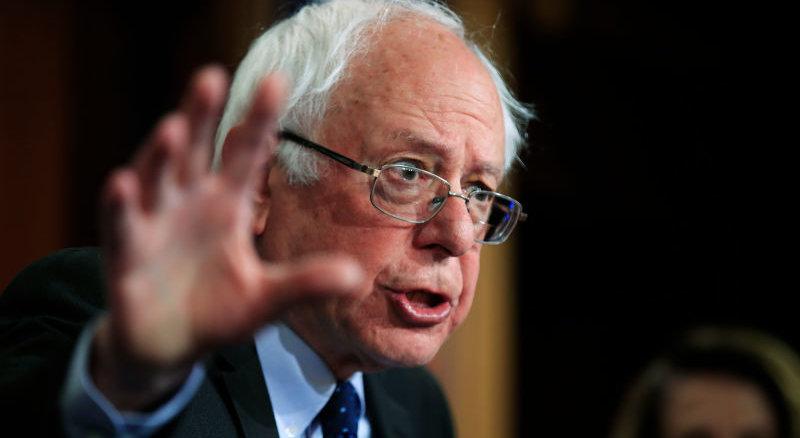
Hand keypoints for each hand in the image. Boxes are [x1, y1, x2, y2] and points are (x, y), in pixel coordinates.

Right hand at [93, 66, 361, 408]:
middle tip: (212, 76)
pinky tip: (123, 183)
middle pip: (195, 152)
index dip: (259, 121)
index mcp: (227, 205)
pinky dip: (120, 207)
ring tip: (175, 127)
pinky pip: (121, 227)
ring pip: (157, 180)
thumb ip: (306, 283)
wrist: (169, 346)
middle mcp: (188, 203)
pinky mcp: (125, 255)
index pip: (245, 155)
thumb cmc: (218, 312)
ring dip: (162, 155)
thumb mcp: (267, 298)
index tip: (277, 83)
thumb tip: (357, 278)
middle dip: (202, 116)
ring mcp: (154, 224)